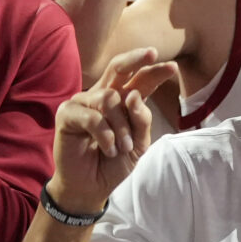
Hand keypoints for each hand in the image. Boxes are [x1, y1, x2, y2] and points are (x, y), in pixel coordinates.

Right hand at [49, 48, 178, 211]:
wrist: (93, 186)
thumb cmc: (116, 163)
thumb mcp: (139, 144)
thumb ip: (141, 120)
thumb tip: (135, 95)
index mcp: (123, 100)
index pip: (140, 79)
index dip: (154, 71)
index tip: (173, 67)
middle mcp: (104, 96)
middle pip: (118, 67)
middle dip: (136, 59)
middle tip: (151, 54)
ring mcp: (84, 103)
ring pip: (109, 98)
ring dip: (122, 126)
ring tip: (123, 148)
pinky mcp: (67, 114)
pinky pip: (92, 117)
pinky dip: (105, 135)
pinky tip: (109, 149)